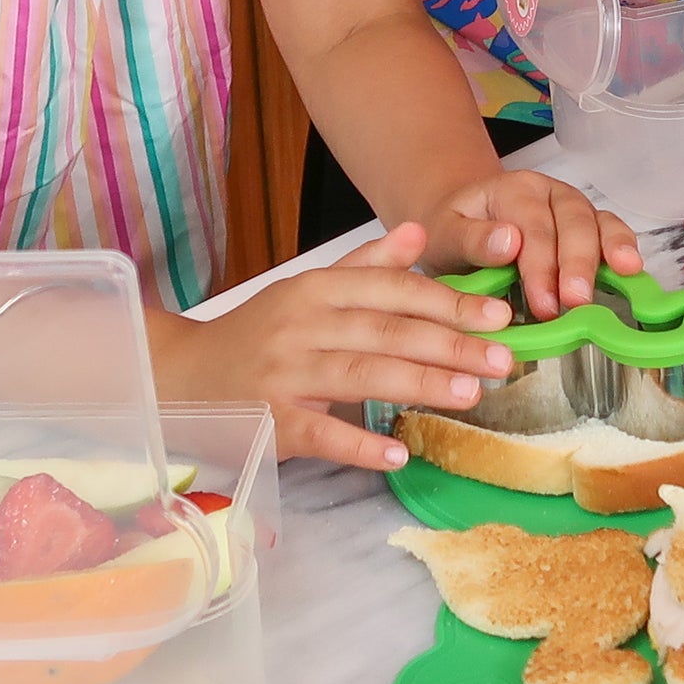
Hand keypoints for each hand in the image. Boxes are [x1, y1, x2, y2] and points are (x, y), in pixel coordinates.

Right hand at [162, 222, 522, 467]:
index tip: (497, 314)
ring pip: (362, 376)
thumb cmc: (256, 334)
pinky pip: (322, 433)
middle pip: (387, 332)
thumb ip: (366, 266)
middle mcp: (301, 326)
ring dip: (420, 385)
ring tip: (470, 395)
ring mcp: (284, 375)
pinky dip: (361, 444)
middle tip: (502, 359)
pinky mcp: (270, 423)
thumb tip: (419, 232)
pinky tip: (399, 451)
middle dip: (451, 345)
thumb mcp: (307, 291)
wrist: (181, 376)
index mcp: (315, 290)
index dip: (447, 301)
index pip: (392, 290)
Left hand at [423, 166, 641, 318]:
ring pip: (598, 222)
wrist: (463, 225)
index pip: (532, 227)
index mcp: (514, 190)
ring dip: (611, 249)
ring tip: (624, 273)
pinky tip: (633, 269)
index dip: (540, 267)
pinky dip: (624, 247)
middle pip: (572, 221)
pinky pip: (611, 231)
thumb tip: (508, 243)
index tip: (544, 304)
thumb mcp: (445, 234)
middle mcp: (549, 192)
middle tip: (576, 301)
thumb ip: (471, 240)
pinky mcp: (589, 227)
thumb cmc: (455, 232)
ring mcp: (573, 208)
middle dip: (577, 262)